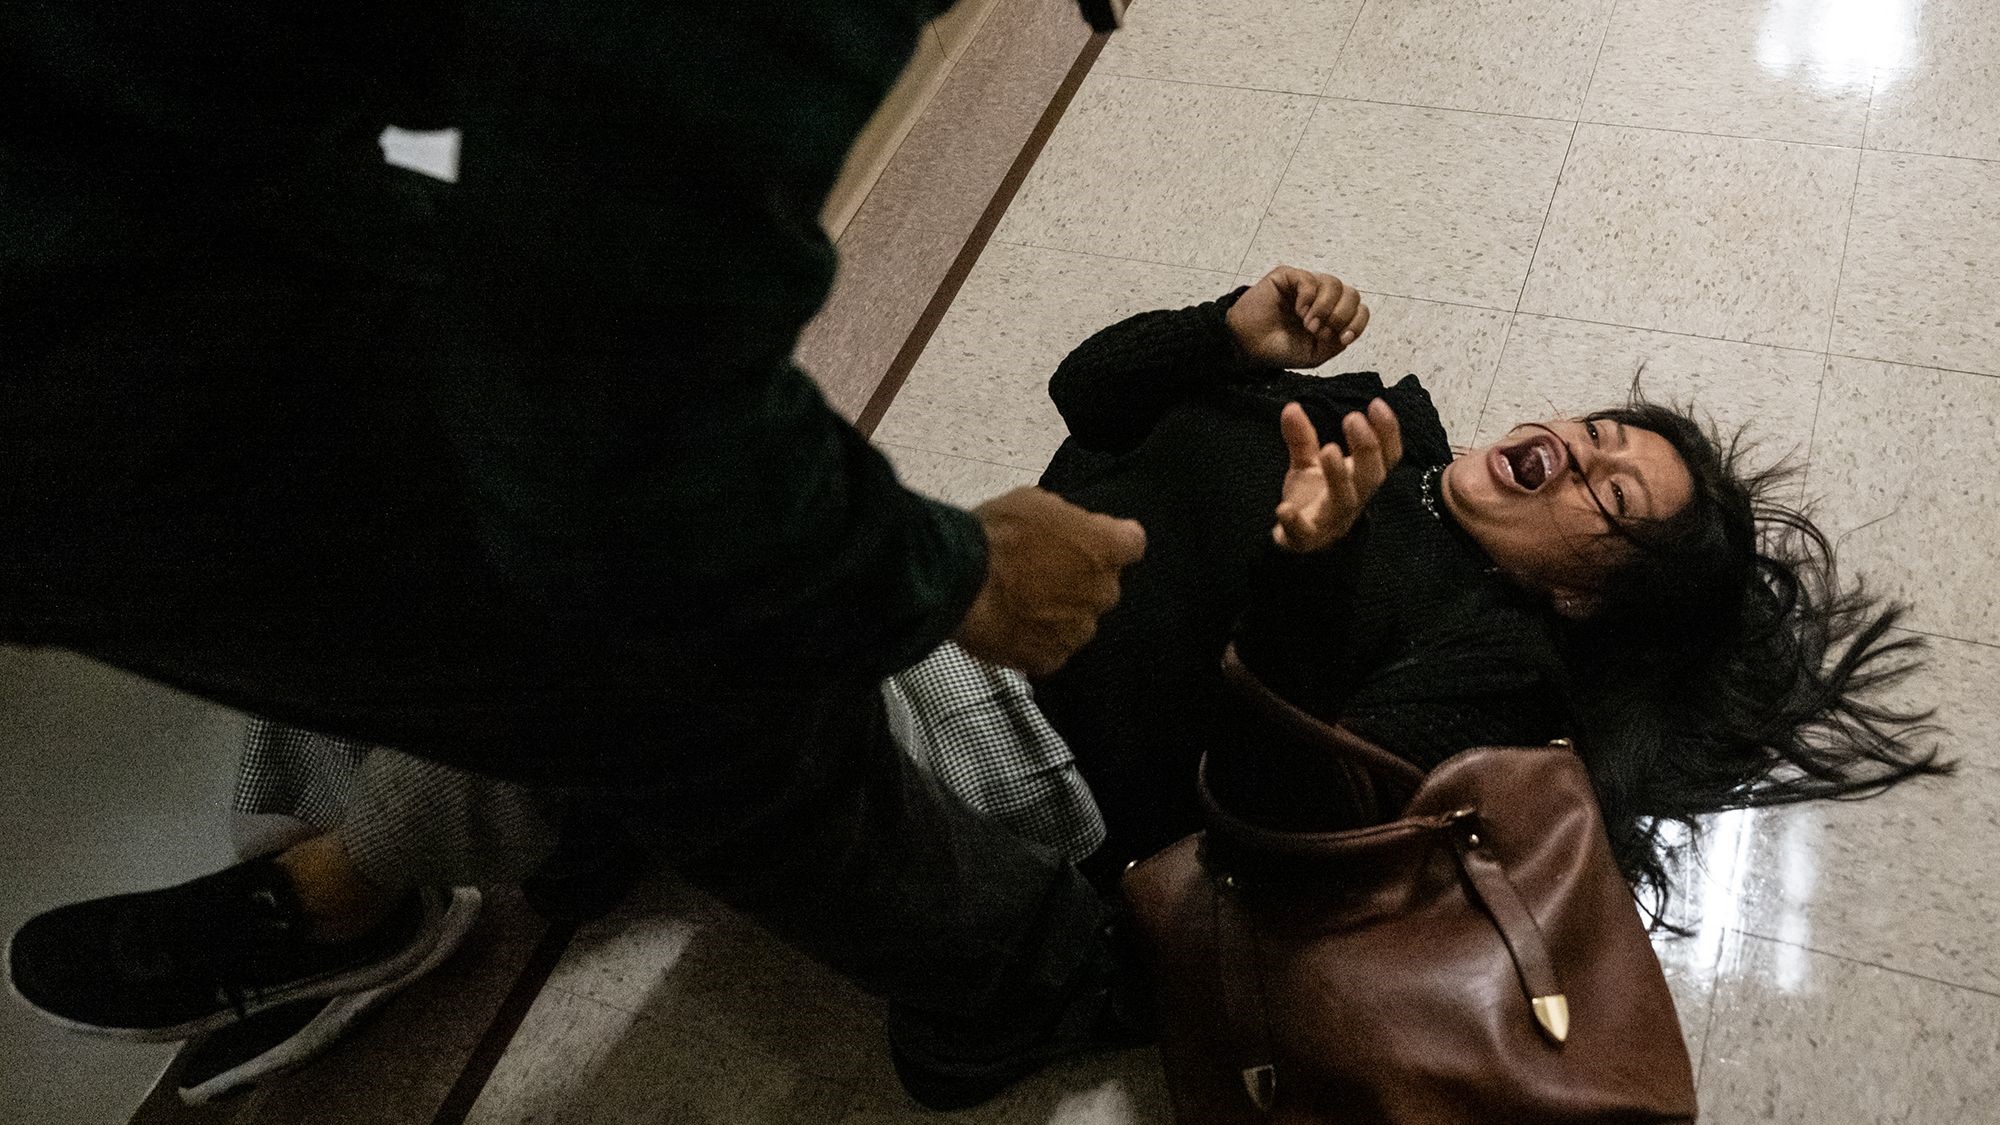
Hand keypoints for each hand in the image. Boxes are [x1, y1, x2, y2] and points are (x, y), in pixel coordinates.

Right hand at [953, 488, 1146, 674]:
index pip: (1132, 543)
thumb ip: (1066, 521)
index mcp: (1107, 548)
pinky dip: (1036, 641)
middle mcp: (1103, 592)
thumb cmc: (996, 534)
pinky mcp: (1051, 658)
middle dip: (1079, 579)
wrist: (960, 582)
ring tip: (1020, 603)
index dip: (1110, 541)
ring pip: (1078, 621)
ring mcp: (1079, 630)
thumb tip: (1067, 532)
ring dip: (1058, 613)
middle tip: (1040, 571)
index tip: (1089, 541)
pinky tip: (1011, 626)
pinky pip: (1052, 649)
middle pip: (1102, 586)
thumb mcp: (1035, 502)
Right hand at [1226, 265, 1370, 368]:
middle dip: (1340, 316)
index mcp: (1332, 315)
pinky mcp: (1288, 276)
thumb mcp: (1315, 354)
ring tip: (1308, 324)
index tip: (1342, 338)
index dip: (1356, 323)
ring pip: (1334, 284)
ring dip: (1325, 308)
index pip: (1359, 310)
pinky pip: (1309, 279)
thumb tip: (1347, 328)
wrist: (1249, 345)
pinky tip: (1298, 311)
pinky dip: (1307, 298)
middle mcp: (1322, 298)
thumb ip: (1336, 342)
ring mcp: (1306, 286)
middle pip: (1352, 295)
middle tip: (1319, 331)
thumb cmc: (1280, 349)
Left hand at [1272, 398, 1401, 552]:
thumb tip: (1291, 406)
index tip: (1377, 404)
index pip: (1386, 456)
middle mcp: (1353, 498)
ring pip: (1345, 500)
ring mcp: (1332, 519)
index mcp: (1360, 478)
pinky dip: (1294, 522)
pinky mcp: (1307, 538)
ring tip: (1328, 449)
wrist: (1299, 541)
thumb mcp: (1308, 463)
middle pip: (1372, 476)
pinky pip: (1305, 532)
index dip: (1388, 432)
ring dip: (1339, 476)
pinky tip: (1283, 509)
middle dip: (1367, 447)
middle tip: (1353, 418)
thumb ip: (1303, 437)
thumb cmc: (1314, 497)